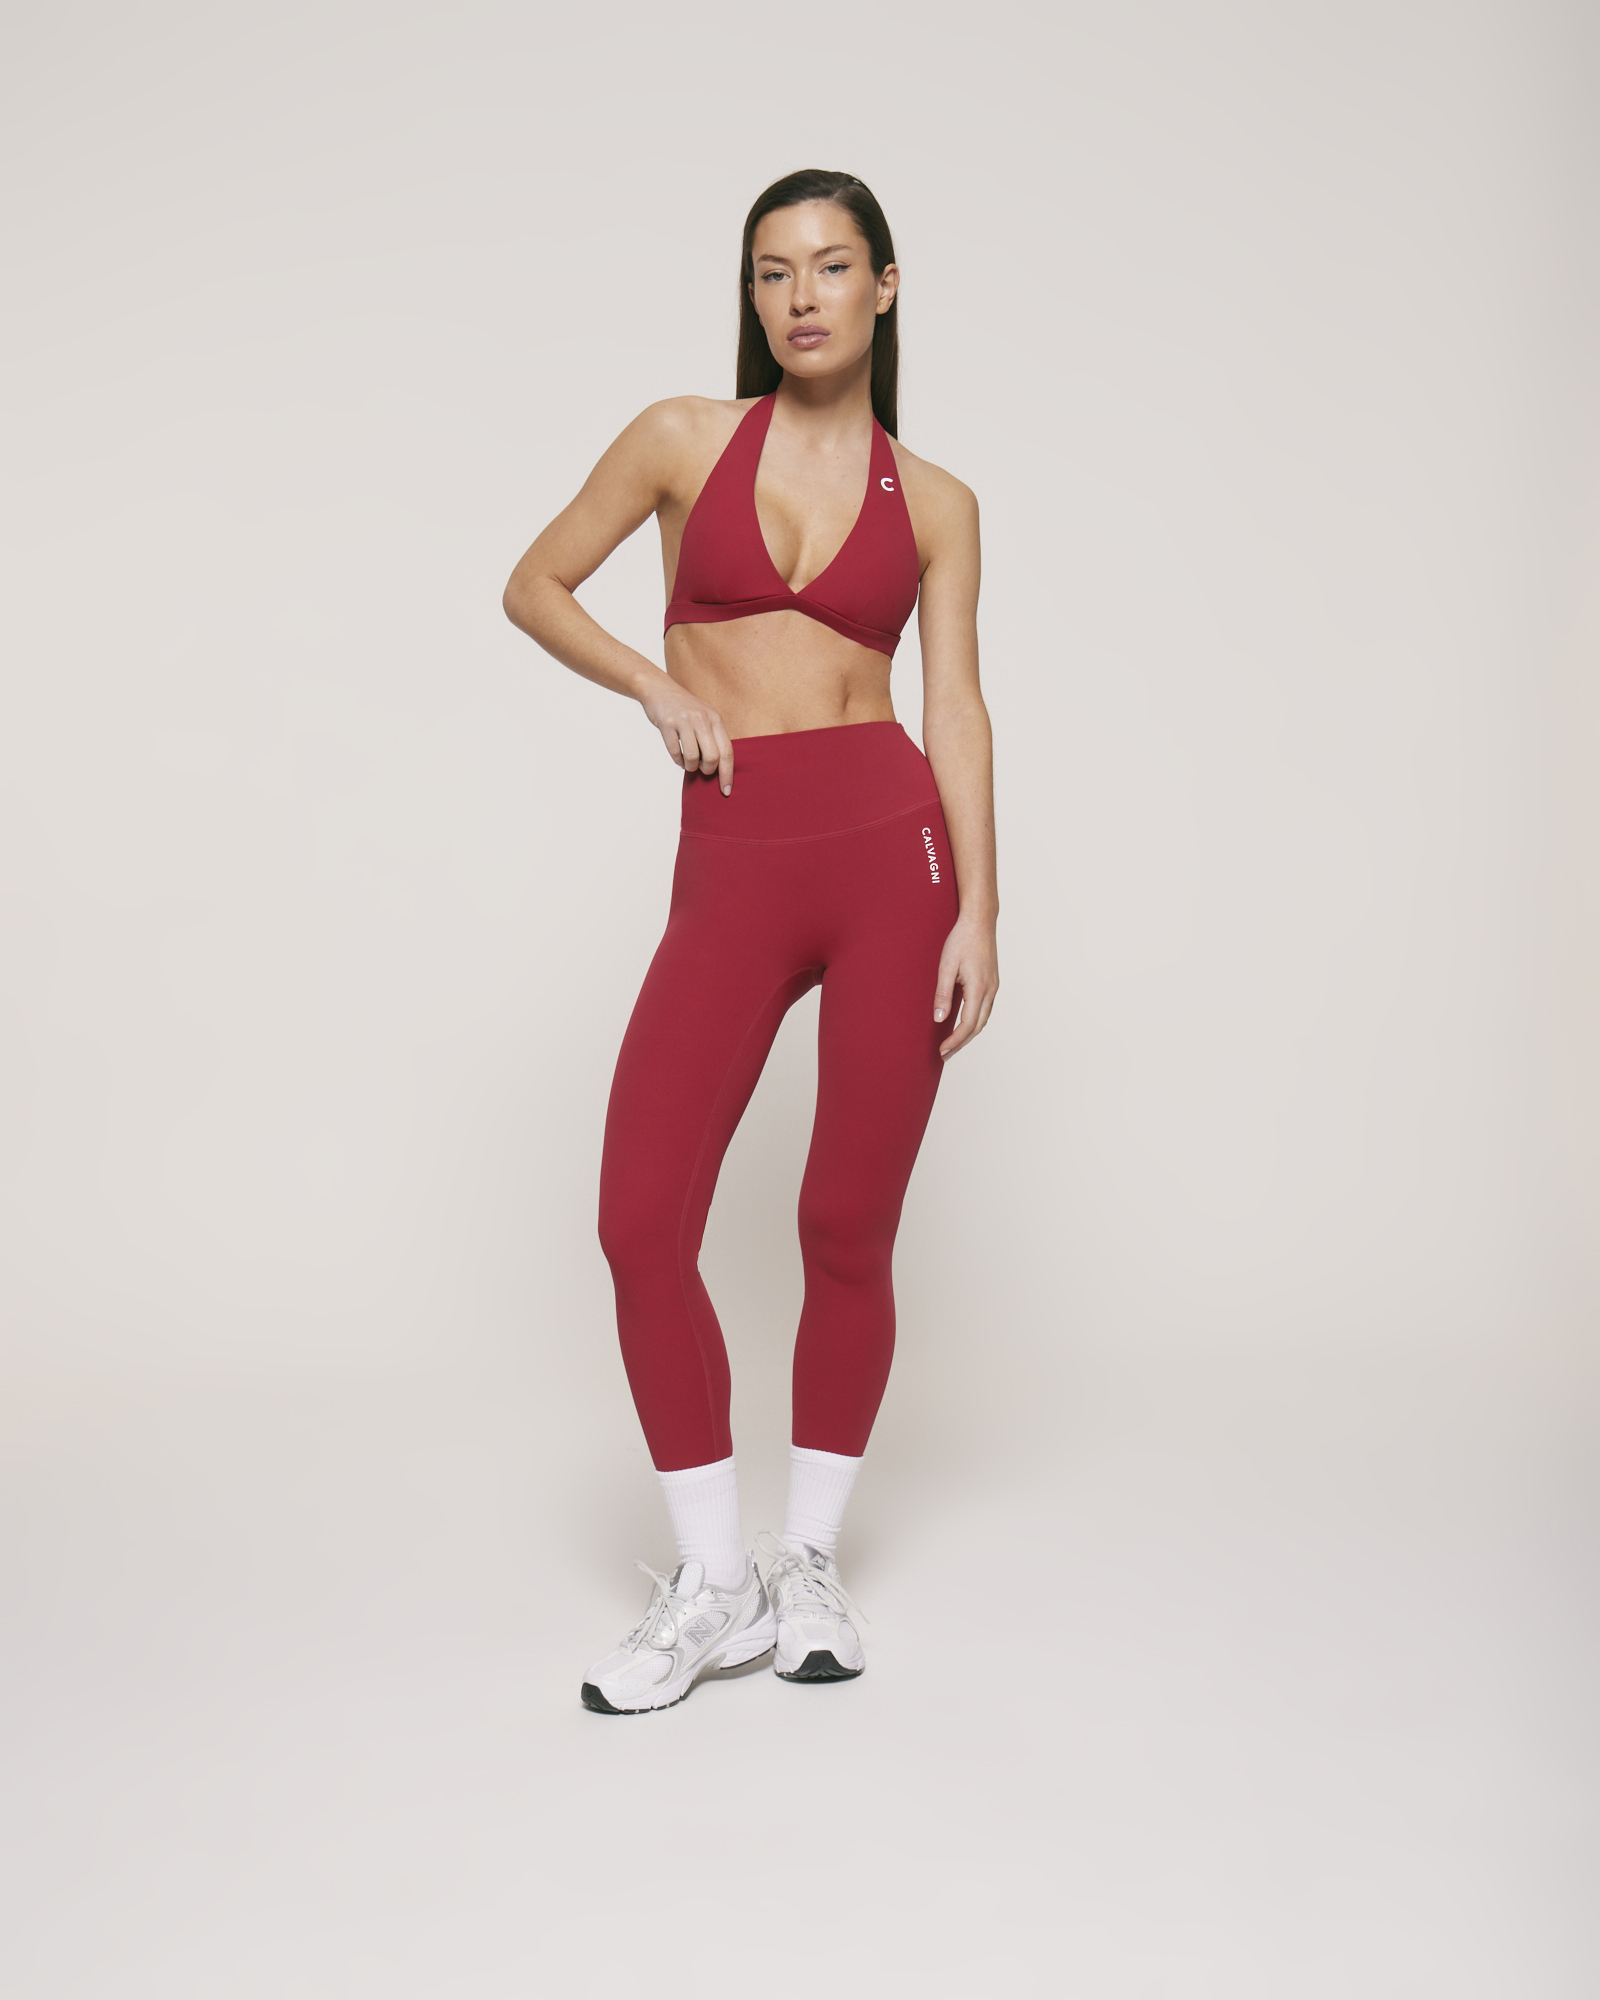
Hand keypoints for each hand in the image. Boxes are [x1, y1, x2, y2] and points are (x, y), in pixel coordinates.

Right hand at [638, 675, 733, 792]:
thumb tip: (720, 767)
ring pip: (692, 757)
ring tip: (688, 762)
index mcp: (715, 719)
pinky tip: (678, 757)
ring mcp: (684, 721)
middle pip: (712, 757)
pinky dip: (677, 760)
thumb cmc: (684, 708)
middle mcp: (702, 719)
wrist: (659, 689)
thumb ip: (714, 737)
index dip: (728, 774)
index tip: (726, 790)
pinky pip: (674, 752)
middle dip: (707, 770)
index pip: (727, 751)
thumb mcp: (705, 716)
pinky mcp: (667, 724)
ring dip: (690, 767)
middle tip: (701, 768)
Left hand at [933, 913, 998, 1059]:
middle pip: (977, 1026)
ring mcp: (994, 986)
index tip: (942, 1051)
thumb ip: (943, 994)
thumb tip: (939, 1018)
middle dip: (961, 1043)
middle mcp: (990, 990)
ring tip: (953, 1043)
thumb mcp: (946, 966)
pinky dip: (975, 1021)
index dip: (955, 1041)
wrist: (979, 920)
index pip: (967, 1024)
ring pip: (984, 1019)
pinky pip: (986, 1008)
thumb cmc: (961, 939)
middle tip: (945, 1054)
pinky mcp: (993, 981)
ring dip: (969, 1033)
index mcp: (979, 988)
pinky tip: (965, 1023)